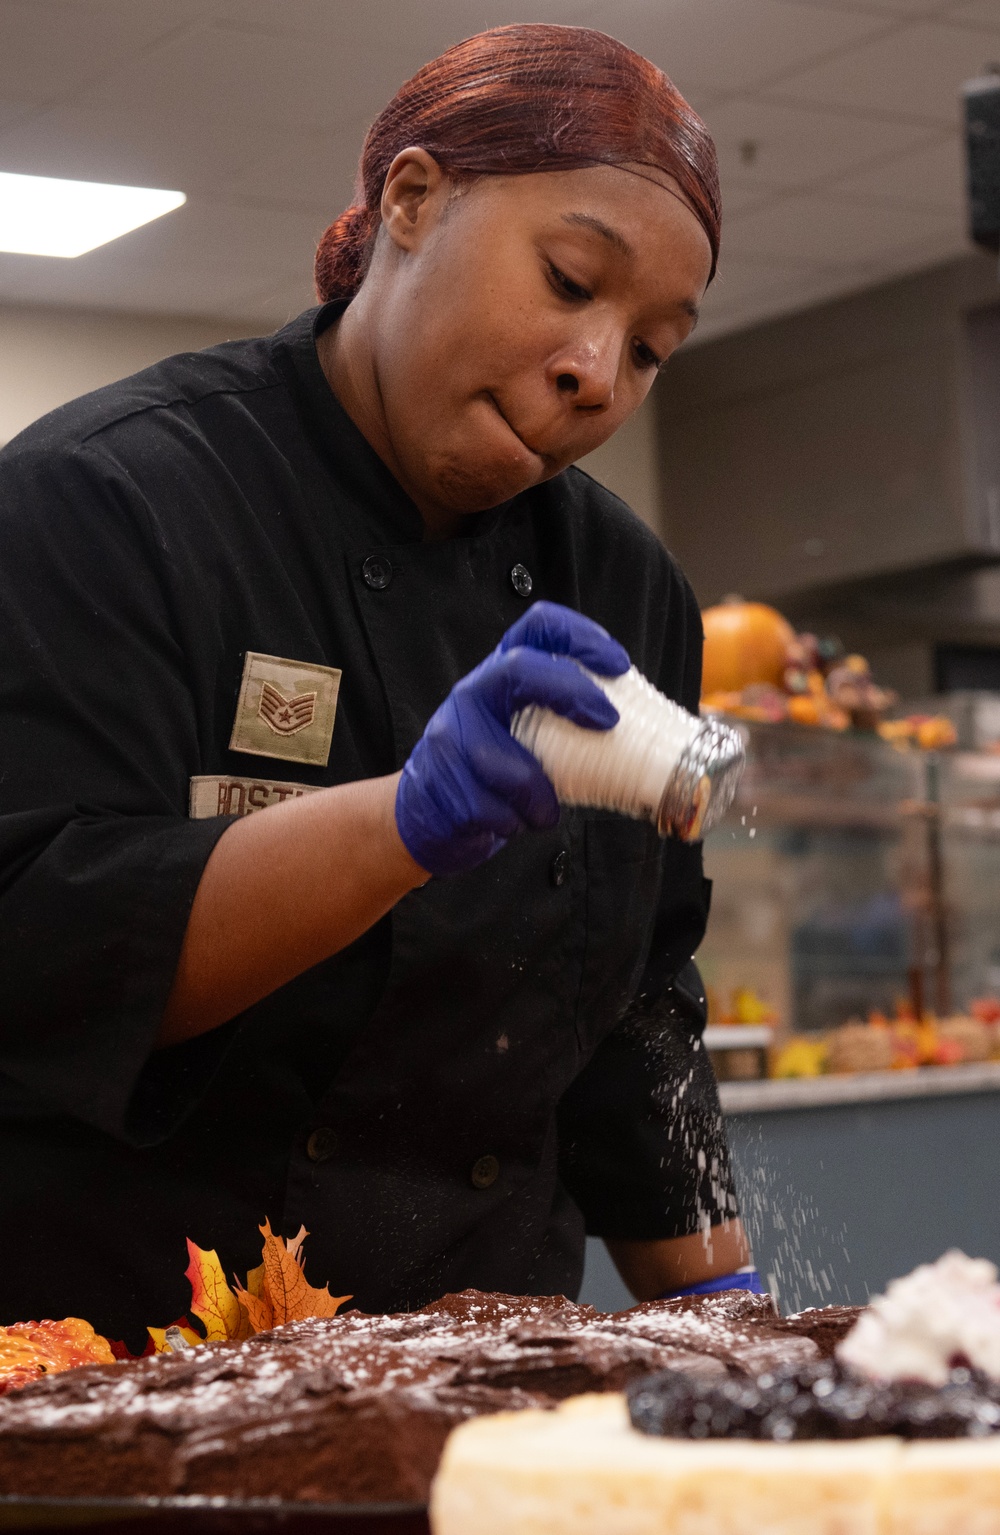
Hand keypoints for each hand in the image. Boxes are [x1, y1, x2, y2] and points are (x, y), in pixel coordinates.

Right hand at [395, 601, 629, 876]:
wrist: (428, 815)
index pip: (537, 628)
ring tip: (547, 812)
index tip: (618, 664)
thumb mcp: (529, 735)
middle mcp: (473, 694)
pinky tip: (512, 823)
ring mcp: (450, 735)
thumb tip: (645, 735)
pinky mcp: (438, 780)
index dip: (581, 636)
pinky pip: (487, 805)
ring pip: (504, 760)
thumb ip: (566, 724)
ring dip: (538, 793)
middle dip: (569, 691)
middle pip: (517, 669)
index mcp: (502, 675)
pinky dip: (511, 821)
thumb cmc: (496, 775)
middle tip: (608, 721)